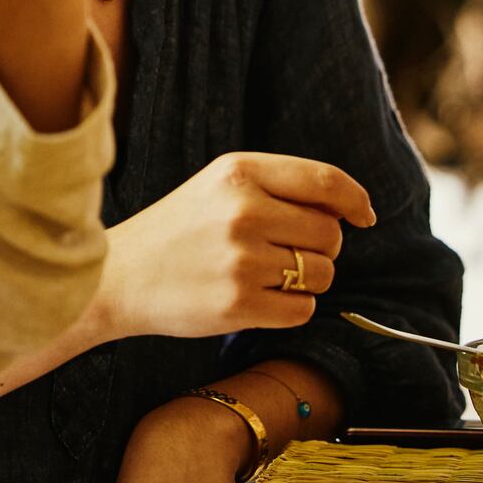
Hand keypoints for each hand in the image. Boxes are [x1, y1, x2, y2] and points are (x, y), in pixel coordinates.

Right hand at [97, 152, 375, 339]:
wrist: (118, 276)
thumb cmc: (178, 230)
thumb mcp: (219, 186)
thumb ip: (277, 187)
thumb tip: (347, 209)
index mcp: (239, 172)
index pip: (325, 181)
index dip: (355, 200)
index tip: (364, 216)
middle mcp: (243, 211)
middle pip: (330, 234)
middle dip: (322, 248)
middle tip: (288, 254)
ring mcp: (241, 259)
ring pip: (321, 274)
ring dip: (307, 280)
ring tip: (267, 276)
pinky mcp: (239, 304)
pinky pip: (302, 309)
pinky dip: (291, 308)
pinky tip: (258, 299)